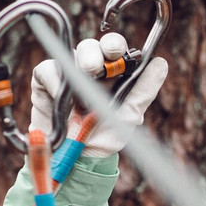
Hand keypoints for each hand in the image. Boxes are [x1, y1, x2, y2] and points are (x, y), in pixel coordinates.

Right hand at [29, 33, 167, 156]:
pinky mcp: (45, 83)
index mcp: (111, 74)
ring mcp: (66, 74)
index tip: (116, 52)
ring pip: (70, 54)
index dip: (114, 44)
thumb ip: (144, 90)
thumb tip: (161, 63)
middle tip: (95, 68)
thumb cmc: (105, 137)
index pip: (113, 49)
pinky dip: (55, 82)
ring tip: (82, 87)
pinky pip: (47, 70)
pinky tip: (62, 98)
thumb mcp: (129, 115)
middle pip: (91, 46)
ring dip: (77, 67)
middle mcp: (89, 70)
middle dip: (94, 52)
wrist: (77, 160)